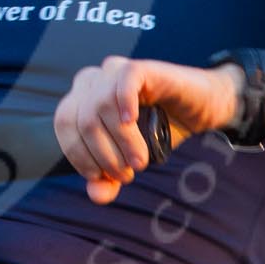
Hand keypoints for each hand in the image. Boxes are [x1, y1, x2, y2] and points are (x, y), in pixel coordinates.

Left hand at [55, 56, 246, 205]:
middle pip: (83, 119)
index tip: (101, 177)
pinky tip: (133, 121)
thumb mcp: (130, 159)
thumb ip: (110, 177)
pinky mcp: (140, 67)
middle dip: (103, 154)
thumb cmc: (159, 131)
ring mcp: (114, 70)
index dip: (78, 155)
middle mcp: (91, 80)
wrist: (199, 109)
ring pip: (102, 105)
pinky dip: (125, 102)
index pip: (65, 125)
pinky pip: (124, 79)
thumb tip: (96, 196)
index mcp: (80, 99)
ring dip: (121, 140)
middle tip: (126, 174)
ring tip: (140, 162)